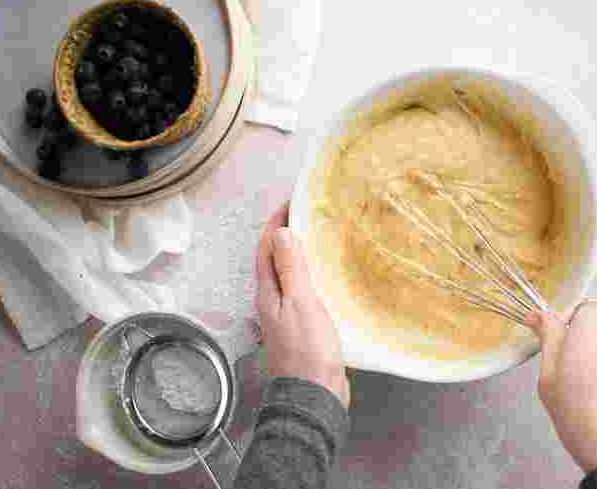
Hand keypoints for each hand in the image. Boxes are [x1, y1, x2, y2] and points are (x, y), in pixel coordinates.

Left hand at [256, 203, 349, 407]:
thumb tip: (282, 231)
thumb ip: (290, 268)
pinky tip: (330, 276)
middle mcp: (272, 300)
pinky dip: (313, 275)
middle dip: (288, 234)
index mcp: (267, 291)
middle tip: (311, 214)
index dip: (277, 222)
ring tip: (321, 237)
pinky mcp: (302, 326)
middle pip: (275, 259)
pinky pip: (303, 290)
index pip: (267, 247)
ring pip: (289, 274)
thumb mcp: (300, 302)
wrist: (314, 395)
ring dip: (301, 253)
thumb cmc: (307, 348)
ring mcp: (286, 314)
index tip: (294, 201)